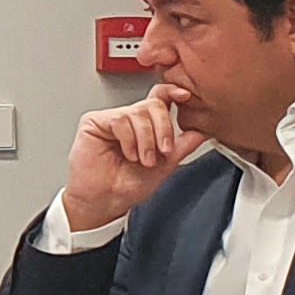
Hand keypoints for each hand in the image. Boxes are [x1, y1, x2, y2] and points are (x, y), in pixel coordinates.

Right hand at [58, 91, 210, 230]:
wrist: (105, 202)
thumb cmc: (126, 186)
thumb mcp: (164, 166)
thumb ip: (182, 147)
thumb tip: (201, 132)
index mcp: (146, 126)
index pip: (160, 99)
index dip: (172, 92)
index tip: (185, 97)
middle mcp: (129, 119)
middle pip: (154, 103)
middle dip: (164, 128)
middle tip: (164, 150)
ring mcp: (112, 119)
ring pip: (139, 113)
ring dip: (146, 140)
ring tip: (143, 160)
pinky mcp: (94, 122)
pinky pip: (121, 120)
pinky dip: (129, 140)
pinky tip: (128, 154)